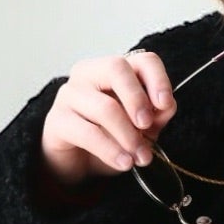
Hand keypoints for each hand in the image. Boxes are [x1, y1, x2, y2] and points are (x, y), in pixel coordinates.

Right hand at [40, 51, 178, 186]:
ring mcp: (69, 94)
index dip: (158, 79)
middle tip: (147, 126)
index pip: (142, 60)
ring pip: (104, 107)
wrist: (76, 162)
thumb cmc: (109, 137)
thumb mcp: (141, 128)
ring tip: (140, 158)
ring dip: (128, 136)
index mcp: (115, 71)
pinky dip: (110, 150)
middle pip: (116, 68)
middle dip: (137, 98)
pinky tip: (124, 162)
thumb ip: (155, 115)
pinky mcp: (57, 120)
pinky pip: (87, 133)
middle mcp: (89, 74)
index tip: (165, 104)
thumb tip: (166, 107)